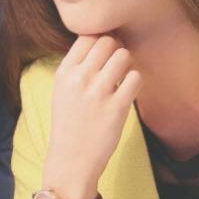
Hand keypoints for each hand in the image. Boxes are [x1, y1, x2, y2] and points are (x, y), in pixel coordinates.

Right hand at [42, 36, 141, 198]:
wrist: (71, 162)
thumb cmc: (70, 125)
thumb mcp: (62, 91)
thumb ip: (78, 66)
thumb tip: (103, 40)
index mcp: (64, 73)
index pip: (87, 36)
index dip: (101, 39)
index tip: (105, 52)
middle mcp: (79, 79)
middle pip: (107, 41)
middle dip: (116, 49)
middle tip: (117, 65)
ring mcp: (98, 93)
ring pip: (123, 55)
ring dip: (127, 64)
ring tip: (122, 79)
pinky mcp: (116, 108)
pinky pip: (135, 78)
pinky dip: (136, 81)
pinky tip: (128, 92)